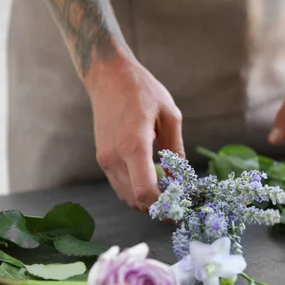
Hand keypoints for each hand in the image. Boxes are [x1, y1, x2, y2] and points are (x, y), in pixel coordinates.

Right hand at [85, 56, 183, 209]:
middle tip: (179, 203)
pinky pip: (121, 185)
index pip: (145, 192)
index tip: (181, 207)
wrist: (108, 76)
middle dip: (158, 208)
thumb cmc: (142, 91)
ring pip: (126, 197)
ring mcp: (105, 159)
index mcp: (133, 145)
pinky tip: (154, 181)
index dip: (164, 207)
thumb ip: (176, 150)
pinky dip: (137, 190)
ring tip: (169, 193)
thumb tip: (181, 180)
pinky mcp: (102, 158)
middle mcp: (114, 157)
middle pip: (135, 201)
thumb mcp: (170, 116)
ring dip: (147, 201)